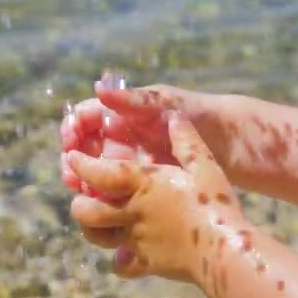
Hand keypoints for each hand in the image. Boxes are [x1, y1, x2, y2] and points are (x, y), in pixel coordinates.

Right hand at [59, 83, 212, 194]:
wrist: (228, 143)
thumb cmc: (195, 115)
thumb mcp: (164, 104)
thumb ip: (132, 99)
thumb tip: (97, 88)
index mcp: (119, 116)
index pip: (83, 119)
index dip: (71, 130)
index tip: (69, 144)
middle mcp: (117, 140)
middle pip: (82, 150)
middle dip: (72, 163)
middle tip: (73, 178)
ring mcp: (126, 164)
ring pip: (93, 175)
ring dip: (84, 184)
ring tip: (85, 195)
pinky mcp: (137, 186)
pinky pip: (112, 194)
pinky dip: (103, 200)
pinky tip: (103, 209)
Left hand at [66, 112, 242, 282]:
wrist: (223, 249)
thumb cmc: (215, 203)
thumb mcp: (204, 165)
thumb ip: (186, 141)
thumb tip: (175, 117)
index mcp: (143, 184)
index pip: (100, 172)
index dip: (81, 164)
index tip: (72, 158)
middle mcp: (133, 211)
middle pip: (88, 211)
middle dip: (79, 203)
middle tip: (81, 197)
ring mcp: (137, 240)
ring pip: (99, 237)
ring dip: (91, 230)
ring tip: (94, 224)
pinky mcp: (147, 263)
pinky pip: (123, 266)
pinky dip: (121, 261)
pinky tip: (126, 255)